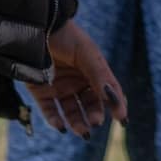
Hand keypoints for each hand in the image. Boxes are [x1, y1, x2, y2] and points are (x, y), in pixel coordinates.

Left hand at [25, 20, 126, 135]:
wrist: (38, 27)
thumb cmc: (67, 37)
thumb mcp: (88, 54)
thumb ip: (100, 75)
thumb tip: (113, 98)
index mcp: (93, 71)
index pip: (107, 92)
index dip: (116, 105)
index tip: (122, 119)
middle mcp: (77, 81)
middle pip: (90, 105)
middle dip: (95, 115)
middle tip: (96, 122)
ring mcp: (59, 87)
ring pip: (71, 112)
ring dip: (78, 123)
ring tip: (82, 132)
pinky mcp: (41, 91)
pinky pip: (50, 110)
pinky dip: (55, 120)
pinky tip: (61, 127)